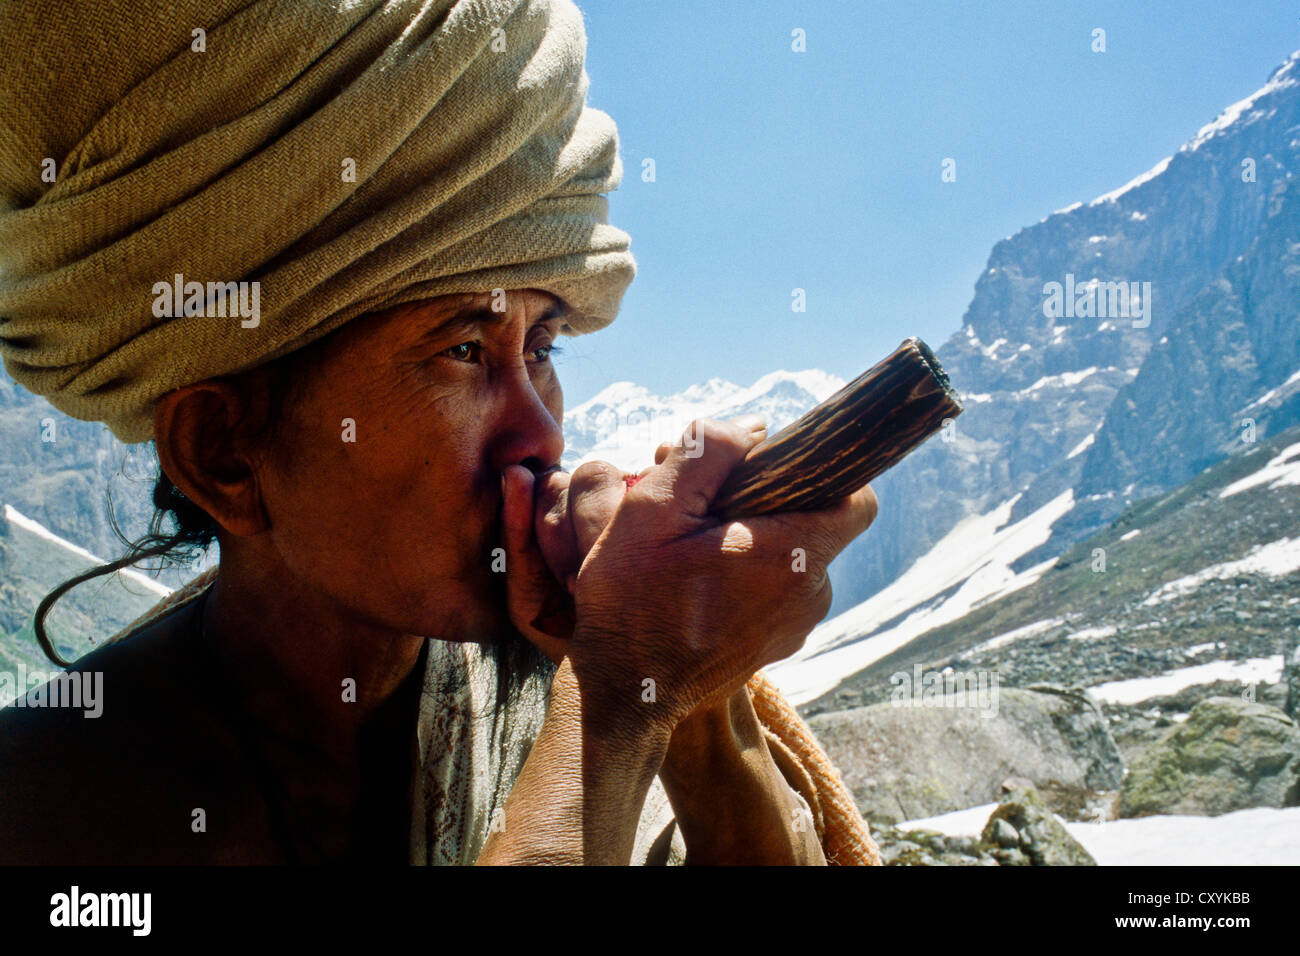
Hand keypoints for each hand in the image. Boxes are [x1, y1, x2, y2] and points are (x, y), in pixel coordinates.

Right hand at [511, 415, 877, 735]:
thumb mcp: (653, 509)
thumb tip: (755, 428)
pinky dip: (747, 576)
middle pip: (815, 523)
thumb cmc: (633, 601)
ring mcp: (796, 625)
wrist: (626, 694)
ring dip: (752, 541)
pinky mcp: (776, 645)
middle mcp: (811, 593)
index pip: (858, 498)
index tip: (777, 470)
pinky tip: (697, 581)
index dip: (826, 473)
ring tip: (691, 546)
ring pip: (793, 557)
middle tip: (704, 504)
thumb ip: (708, 454)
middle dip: (767, 503)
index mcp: (793, 555)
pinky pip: (777, 591)